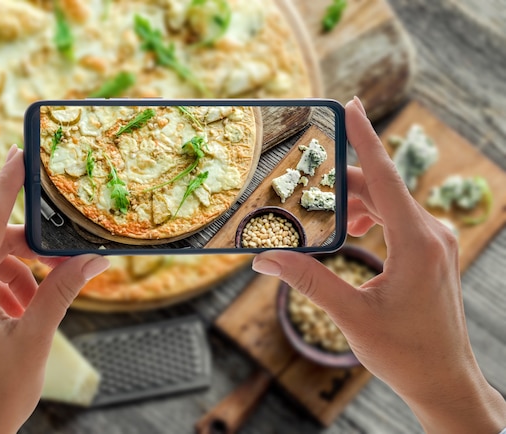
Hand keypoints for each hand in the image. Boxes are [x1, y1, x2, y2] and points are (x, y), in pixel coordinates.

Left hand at [0, 146, 109, 433]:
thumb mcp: (36, 339)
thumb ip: (62, 291)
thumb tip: (91, 260)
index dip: (7, 185)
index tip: (20, 154)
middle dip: (31, 251)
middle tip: (66, 260)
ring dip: (20, 276)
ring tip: (43, 303)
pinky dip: (5, 291)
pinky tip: (24, 314)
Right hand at [252, 98, 505, 432]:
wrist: (444, 382)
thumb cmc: (405, 353)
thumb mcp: (350, 315)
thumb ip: (307, 279)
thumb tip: (264, 258)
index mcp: (417, 243)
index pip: (386, 177)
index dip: (364, 138)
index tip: (351, 104)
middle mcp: (432, 234)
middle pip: (383, 188)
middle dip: (345, 182)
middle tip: (311, 180)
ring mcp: (436, 243)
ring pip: (390, 203)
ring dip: (356, 203)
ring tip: (328, 216)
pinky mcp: (432, 253)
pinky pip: (399, 219)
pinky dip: (371, 217)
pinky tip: (353, 231)